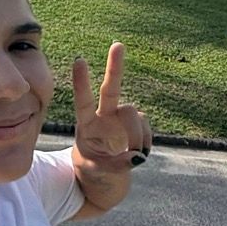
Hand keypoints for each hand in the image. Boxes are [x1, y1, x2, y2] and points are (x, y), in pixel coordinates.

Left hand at [71, 42, 151, 169]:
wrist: (104, 180)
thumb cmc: (93, 174)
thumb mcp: (97, 173)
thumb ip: (115, 165)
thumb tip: (137, 156)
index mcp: (86, 125)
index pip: (83, 101)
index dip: (82, 82)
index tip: (80, 60)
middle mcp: (104, 117)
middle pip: (111, 89)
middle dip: (115, 67)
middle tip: (117, 45)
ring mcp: (122, 120)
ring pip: (134, 116)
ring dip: (136, 136)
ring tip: (132, 156)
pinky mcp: (138, 126)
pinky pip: (146, 129)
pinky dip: (145, 142)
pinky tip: (138, 154)